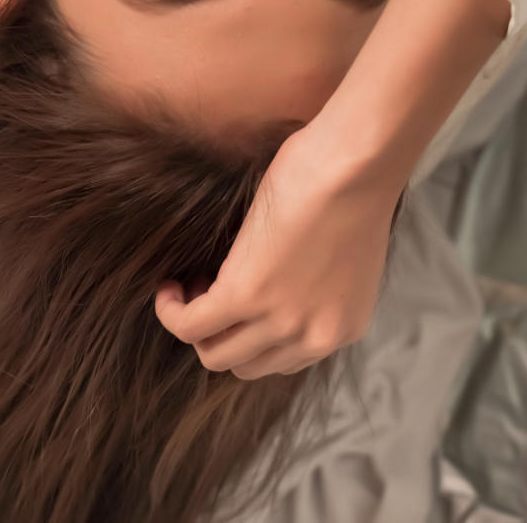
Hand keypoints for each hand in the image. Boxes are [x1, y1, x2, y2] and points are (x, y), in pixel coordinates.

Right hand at [154, 116, 402, 379]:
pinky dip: (171, 310)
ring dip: (194, 323)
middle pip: (246, 365)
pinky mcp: (244, 294)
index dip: (251, 331)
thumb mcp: (341, 250)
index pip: (282, 359)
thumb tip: (279, 275)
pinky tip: (169, 285)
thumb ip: (314, 281)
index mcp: (342, 326)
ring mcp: (280, 321)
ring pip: (215, 353)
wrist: (357, 161)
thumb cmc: (354, 181)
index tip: (238, 295)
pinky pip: (190, 324)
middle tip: (210, 286)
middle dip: (222, 333)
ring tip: (188, 285)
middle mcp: (314, 336)